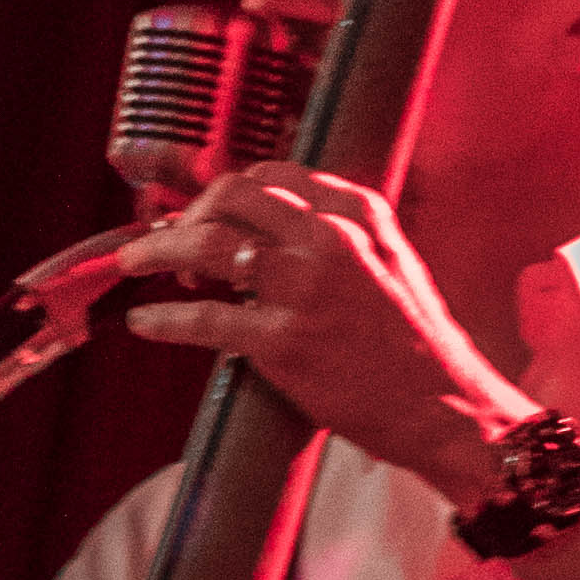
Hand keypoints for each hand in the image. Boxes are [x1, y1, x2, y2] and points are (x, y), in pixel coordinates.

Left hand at [121, 165, 518, 499]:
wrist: (443, 405)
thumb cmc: (415, 343)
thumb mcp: (393, 263)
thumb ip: (343, 235)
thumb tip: (276, 228)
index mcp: (359, 215)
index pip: (274, 175)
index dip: (228, 192)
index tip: (206, 213)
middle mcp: (330, 239)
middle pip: (232, 196)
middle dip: (187, 213)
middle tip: (167, 241)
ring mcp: (305, 289)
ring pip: (207, 244)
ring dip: (158, 251)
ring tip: (136, 266)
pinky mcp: (283, 342)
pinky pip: (203, 320)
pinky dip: (162, 319)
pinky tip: (144, 321)